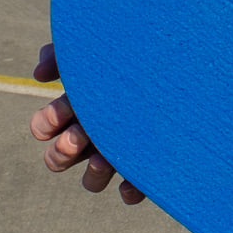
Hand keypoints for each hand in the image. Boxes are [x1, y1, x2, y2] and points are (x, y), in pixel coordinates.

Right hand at [30, 43, 147, 204]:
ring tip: (105, 159)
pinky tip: (133, 182)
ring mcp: (123, 147)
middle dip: (62, 152)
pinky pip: (133, 189)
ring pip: (92, 179)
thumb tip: (39, 76)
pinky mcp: (151, 161)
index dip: (47, 124)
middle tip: (79, 137)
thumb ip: (66, 50)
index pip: (46, 126)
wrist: (193, 52)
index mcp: (81, 103)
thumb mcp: (100, 42)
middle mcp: (97, 129)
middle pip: (59, 157)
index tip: (64, 113)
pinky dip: (130, 190)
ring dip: (93, 173)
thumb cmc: (141, 48)